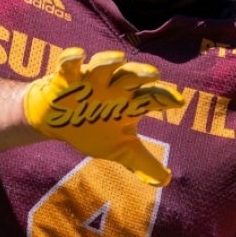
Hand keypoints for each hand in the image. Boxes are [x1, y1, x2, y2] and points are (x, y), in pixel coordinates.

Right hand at [23, 48, 183, 185]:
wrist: (57, 121)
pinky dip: (72, 58)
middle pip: (131, 76)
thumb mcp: (119, 149)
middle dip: (141, 73)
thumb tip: (165, 181)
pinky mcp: (67, 77)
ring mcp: (91, 80)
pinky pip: (69, 65)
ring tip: (118, 58)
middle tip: (154, 74)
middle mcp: (114, 87)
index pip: (151, 97)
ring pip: (103, 66)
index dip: (165, 98)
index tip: (178, 102)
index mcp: (129, 102)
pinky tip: (78, 55)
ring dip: (109, 61)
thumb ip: (141, 163)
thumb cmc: (93, 130)